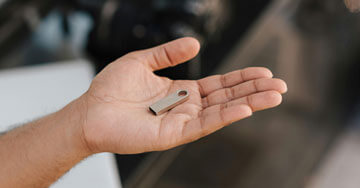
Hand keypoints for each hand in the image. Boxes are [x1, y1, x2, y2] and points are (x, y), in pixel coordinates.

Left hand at [79, 37, 286, 153]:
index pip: (220, 84)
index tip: (264, 72)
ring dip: (249, 103)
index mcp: (182, 90)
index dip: (242, 78)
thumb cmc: (111, 88)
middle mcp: (186, 106)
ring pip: (222, 111)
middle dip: (255, 91)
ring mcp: (182, 121)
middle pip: (228, 98)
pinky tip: (244, 109)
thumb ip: (169, 52)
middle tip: (281, 86)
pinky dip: (225, 117)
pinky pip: (203, 124)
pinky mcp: (173, 134)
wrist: (91, 110)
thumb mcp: (142, 60)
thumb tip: (196, 44)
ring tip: (274, 95)